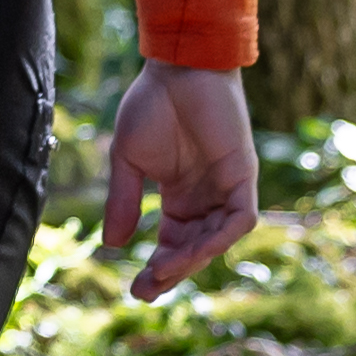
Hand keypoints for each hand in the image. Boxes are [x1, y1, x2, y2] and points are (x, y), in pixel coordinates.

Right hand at [100, 64, 263, 299]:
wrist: (178, 66)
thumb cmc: (152, 104)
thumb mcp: (128, 160)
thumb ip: (123, 201)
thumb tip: (112, 245)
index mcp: (180, 196)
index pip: (173, 243)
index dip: (157, 268)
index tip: (135, 288)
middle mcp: (206, 198)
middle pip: (195, 249)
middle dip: (172, 272)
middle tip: (146, 289)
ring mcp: (227, 188)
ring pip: (217, 240)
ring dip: (192, 260)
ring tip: (162, 271)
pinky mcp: (244, 175)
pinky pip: (240, 219)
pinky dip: (221, 238)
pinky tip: (195, 250)